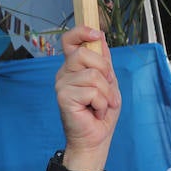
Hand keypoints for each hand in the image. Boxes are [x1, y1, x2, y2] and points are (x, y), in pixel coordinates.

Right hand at [54, 27, 120, 164]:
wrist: (96, 138)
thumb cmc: (101, 112)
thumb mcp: (109, 82)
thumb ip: (103, 61)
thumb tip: (100, 37)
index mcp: (74, 67)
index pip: (70, 40)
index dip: (81, 32)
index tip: (96, 34)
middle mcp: (64, 73)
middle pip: (84, 53)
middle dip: (104, 70)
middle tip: (108, 89)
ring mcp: (62, 84)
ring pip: (93, 75)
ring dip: (106, 93)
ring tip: (103, 105)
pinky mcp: (63, 97)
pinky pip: (92, 91)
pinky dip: (101, 103)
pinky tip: (96, 111)